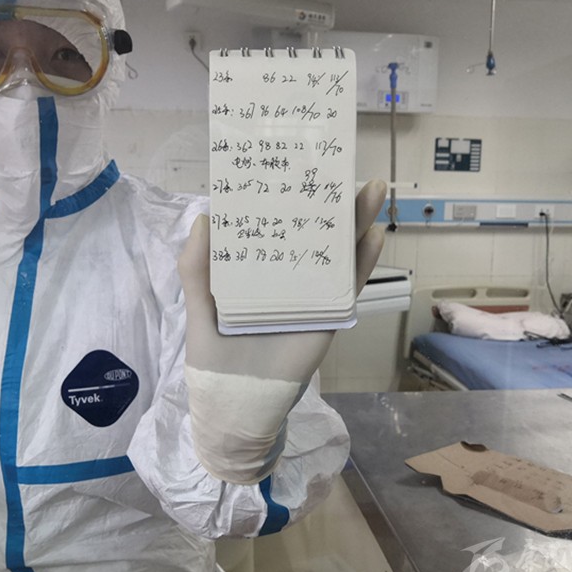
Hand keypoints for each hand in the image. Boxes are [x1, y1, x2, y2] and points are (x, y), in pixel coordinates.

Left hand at [179, 179, 385, 382]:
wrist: (237, 407)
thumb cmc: (214, 360)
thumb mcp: (199, 310)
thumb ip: (197, 269)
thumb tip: (204, 218)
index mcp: (254, 273)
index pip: (271, 228)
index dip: (282, 198)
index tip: (292, 164)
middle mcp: (287, 278)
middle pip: (310, 233)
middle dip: (327, 200)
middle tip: (341, 164)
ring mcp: (311, 296)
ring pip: (336, 253)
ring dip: (355, 222)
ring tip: (371, 187)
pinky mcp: (328, 317)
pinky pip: (350, 286)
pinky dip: (364, 261)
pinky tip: (374, 233)